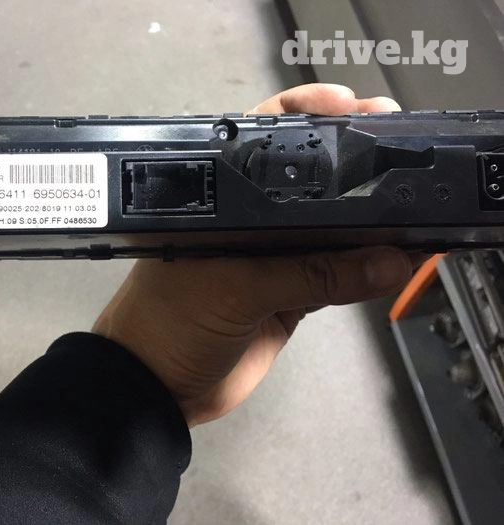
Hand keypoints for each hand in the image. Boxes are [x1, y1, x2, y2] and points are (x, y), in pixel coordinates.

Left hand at [93, 84, 411, 427]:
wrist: (157, 390)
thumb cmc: (173, 323)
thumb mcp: (237, 289)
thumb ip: (312, 274)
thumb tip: (390, 259)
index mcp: (218, 201)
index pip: (263, 142)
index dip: (306, 118)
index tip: (350, 106)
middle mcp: (246, 221)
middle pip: (306, 185)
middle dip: (351, 165)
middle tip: (398, 143)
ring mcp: (270, 259)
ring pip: (328, 232)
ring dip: (368, 221)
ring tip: (418, 199)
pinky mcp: (286, 296)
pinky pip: (334, 276)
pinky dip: (368, 269)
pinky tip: (402, 256)